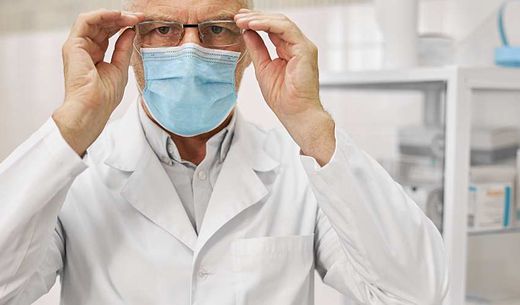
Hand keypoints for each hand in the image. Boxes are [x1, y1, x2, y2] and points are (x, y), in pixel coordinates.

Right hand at [52, 9, 143, 155]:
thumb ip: (124, 48)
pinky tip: (117, 16)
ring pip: (94, 20)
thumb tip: (130, 31)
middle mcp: (84, 49)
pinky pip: (85, 21)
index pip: (108, 33)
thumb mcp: (120, 68)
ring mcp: (77, 46)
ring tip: (130, 17)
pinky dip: (102, 15)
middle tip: (138, 17)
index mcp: (95, 55)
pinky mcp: (73, 45)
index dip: (123, 25)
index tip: (139, 22)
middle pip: (101, 25)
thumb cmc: (105, 97)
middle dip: (121, 18)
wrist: (93, 108)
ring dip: (113, 15)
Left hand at [235, 10, 334, 165]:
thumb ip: (257, 49)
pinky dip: (268, 24)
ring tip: (242, 20)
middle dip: (256, 17)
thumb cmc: (283, 98)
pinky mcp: (305, 50)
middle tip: (237, 16)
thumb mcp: (263, 68)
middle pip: (277, 21)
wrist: (296, 114)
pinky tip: (253, 25)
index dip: (255, 22)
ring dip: (260, 19)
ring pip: (282, 22)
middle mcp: (298, 46)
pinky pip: (286, 29)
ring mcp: (303, 47)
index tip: (238, 20)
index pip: (272, 28)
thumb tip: (247, 32)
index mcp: (289, 50)